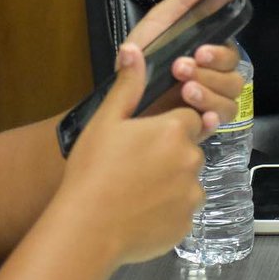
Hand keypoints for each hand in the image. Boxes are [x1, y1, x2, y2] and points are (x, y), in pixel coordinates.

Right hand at [60, 43, 205, 263]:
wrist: (87, 230)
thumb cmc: (92, 171)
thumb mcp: (105, 122)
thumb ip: (127, 86)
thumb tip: (134, 49)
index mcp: (174, 130)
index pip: (189, 117)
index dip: (168, 126)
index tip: (145, 138)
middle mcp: (191, 159)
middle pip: (189, 150)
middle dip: (170, 155)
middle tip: (135, 167)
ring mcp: (191, 194)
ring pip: (187, 182)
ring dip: (171, 183)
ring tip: (135, 192)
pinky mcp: (187, 223)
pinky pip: (182, 211)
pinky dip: (167, 211)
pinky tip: (139, 213)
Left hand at [128, 0, 243, 132]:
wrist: (114, 95)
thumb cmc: (141, 54)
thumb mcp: (163, 20)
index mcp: (208, 54)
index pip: (231, 54)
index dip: (219, 54)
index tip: (199, 51)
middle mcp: (213, 79)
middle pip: (234, 79)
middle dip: (209, 75)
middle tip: (180, 71)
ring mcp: (208, 104)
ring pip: (231, 102)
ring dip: (210, 96)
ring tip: (183, 93)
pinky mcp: (198, 126)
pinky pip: (220, 124)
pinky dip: (213, 120)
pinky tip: (199, 119)